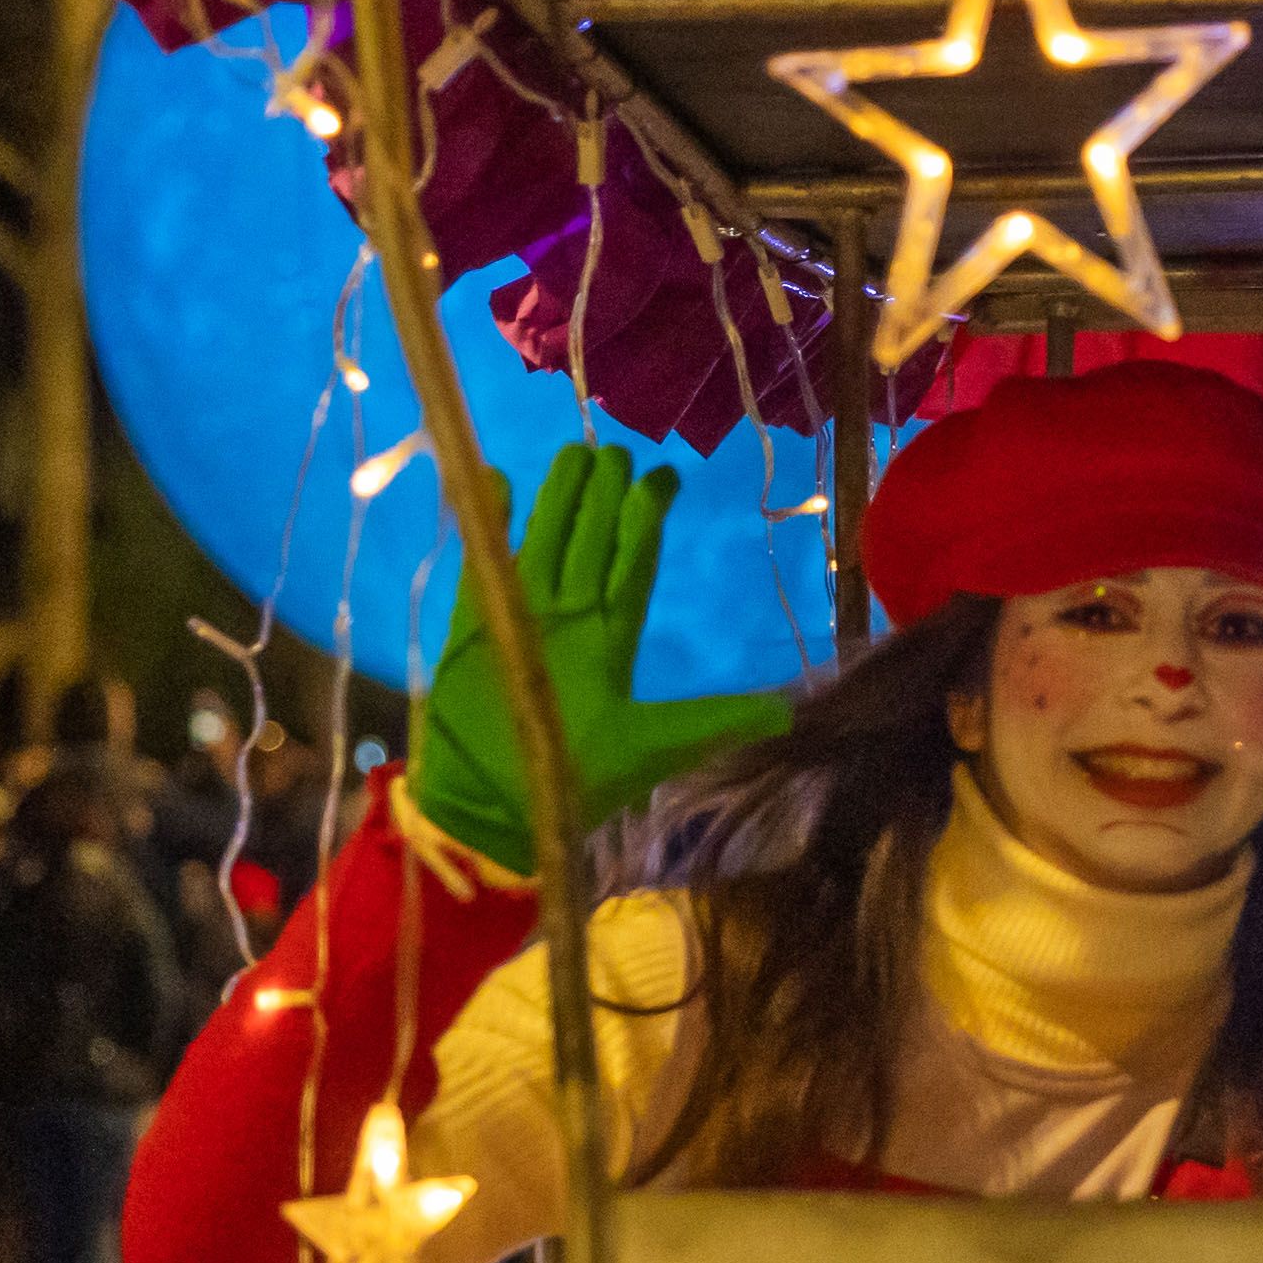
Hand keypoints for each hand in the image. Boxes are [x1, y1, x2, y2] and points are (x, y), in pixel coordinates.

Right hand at [412, 445, 796, 874]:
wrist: (494, 814)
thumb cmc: (576, 782)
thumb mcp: (658, 745)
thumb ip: (716, 721)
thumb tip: (789, 713)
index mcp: (610, 642)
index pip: (631, 566)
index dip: (644, 522)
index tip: (663, 477)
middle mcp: (568, 623)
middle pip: (587, 544)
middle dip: (602, 499)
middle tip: (615, 448)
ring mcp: (520, 620)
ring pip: (542, 543)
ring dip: (555, 502)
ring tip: (571, 453)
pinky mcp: (472, 628)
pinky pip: (481, 565)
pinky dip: (489, 526)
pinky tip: (495, 481)